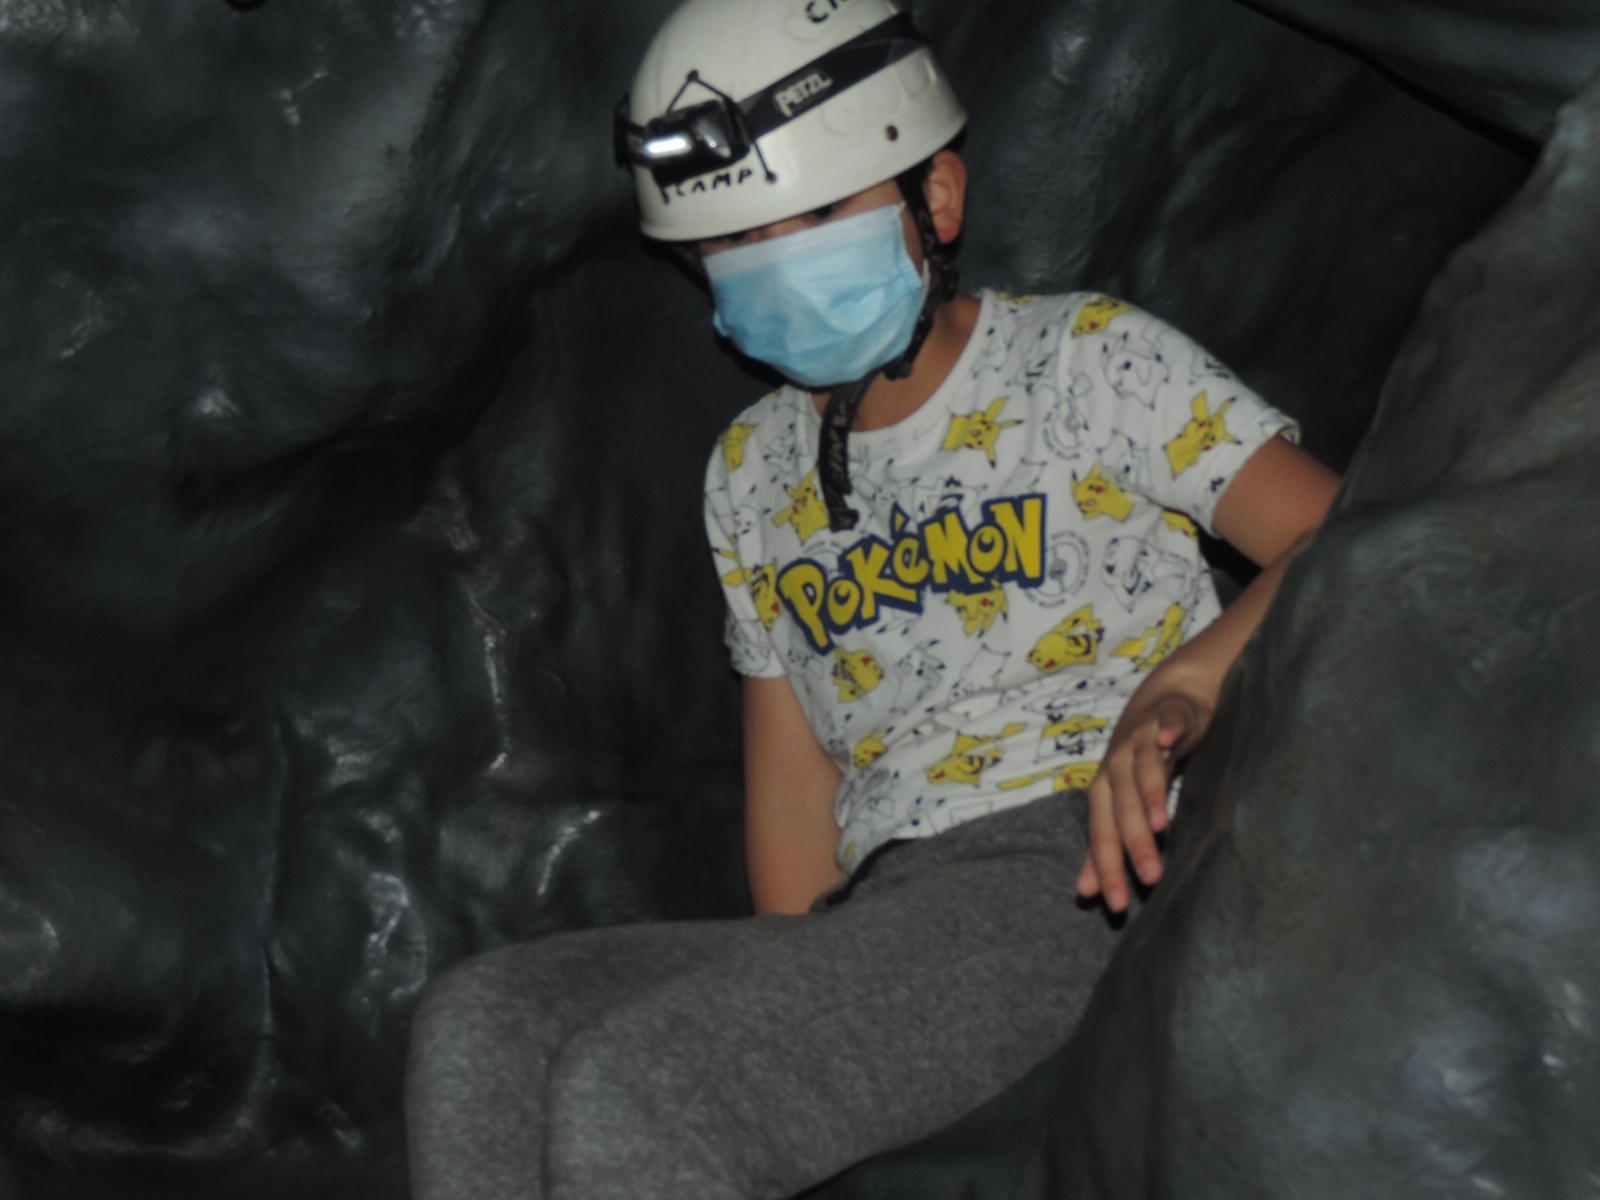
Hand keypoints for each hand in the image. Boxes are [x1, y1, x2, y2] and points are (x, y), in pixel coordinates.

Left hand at [1077, 684, 1209, 911]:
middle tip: (1151, 879)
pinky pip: (1169, 723)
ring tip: (1160, 825)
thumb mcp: (1121, 802)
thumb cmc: (1140, 762)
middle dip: (1133, 843)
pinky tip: (1169, 740)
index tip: (1117, 905)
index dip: (1106, 868)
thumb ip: (1105, 844)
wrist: (1163, 700)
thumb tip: (1087, 892)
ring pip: (1144, 769)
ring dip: (1149, 793)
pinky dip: (1168, 730)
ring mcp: (1143, 739)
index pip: (1101, 833)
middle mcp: (1117, 764)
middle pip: (1122, 807)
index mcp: (1105, 789)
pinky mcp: (1170, 716)